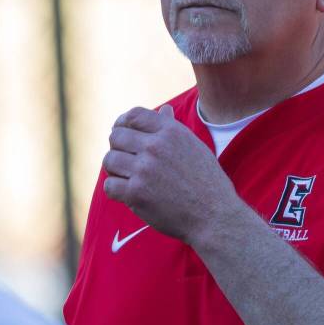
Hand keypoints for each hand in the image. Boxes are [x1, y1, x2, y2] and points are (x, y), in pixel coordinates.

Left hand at [102, 105, 245, 243]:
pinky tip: (127, 193)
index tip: (123, 133)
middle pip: (116, 137)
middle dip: (118, 148)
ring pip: (110, 160)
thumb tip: (164, 109)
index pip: (134, 115)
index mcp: (170, 132)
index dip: (123, 123)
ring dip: (115, 169)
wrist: (214, 215)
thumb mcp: (194, 146)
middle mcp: (155, 147)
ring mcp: (144, 170)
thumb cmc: (206, 181)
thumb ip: (173, 128)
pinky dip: (115, 190)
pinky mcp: (136, 193)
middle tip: (126, 160)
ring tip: (126, 177)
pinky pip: (109, 185)